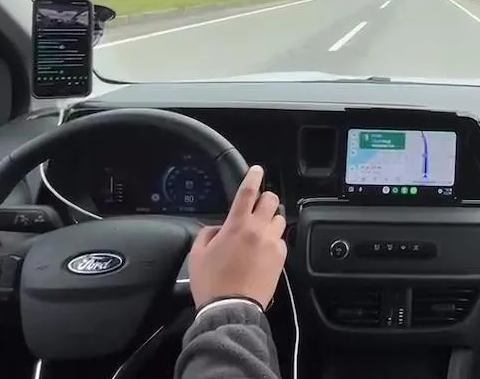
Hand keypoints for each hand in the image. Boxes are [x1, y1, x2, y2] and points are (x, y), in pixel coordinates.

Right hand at [188, 165, 286, 308]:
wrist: (231, 309)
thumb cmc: (212, 283)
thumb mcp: (198, 254)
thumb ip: (207, 234)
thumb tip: (218, 228)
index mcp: (236, 226)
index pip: (248, 192)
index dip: (254, 177)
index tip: (258, 170)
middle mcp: (258, 230)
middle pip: (271, 200)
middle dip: (265, 199)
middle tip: (257, 206)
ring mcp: (272, 244)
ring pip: (279, 219)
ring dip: (270, 220)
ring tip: (260, 231)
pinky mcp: (281, 258)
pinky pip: (281, 240)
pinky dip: (274, 240)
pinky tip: (264, 250)